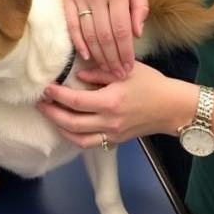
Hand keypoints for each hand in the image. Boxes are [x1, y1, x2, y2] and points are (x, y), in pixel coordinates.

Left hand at [37, 62, 186, 150]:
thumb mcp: (126, 71)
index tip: (47, 88)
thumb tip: (78, 76)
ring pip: (78, 138)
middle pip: (72, 123)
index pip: (76, 101)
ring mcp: (112, 134)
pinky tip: (67, 127)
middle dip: (52, 113)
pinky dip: (75, 137)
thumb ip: (99, 72)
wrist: (172, 108)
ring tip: (49, 115)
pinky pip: (90, 143)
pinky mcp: (116, 141)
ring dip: (60, 128)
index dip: (57, 96)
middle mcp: (109, 122)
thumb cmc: (151, 84)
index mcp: (110, 102)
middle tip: (40, 103)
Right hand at [64, 0, 148, 77]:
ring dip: (97, 55)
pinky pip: (71, 23)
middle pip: (104, 35)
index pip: (121, 29)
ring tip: (106, 69)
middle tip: (118, 74)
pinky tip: (84, 55)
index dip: (125, 52)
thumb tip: (136, 34)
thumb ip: (139, 7)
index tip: (128, 67)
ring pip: (87, 32)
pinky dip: (77, 41)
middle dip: (112, 59)